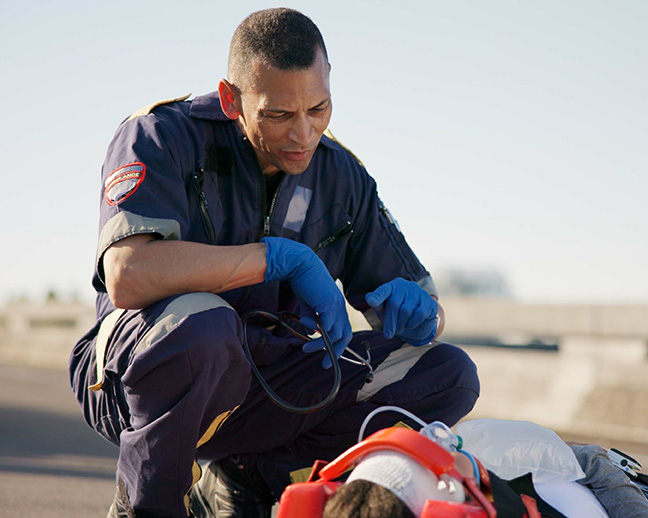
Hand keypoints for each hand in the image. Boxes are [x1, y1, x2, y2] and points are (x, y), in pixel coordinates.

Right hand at [262, 237, 351, 366]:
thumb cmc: (303, 282)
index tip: (327, 358)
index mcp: (337, 307)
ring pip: (335, 334)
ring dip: (320, 344)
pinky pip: (326, 325)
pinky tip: (304, 321)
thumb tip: (311, 333)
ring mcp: (337, 306)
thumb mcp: (308, 304)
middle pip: (345, 336)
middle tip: (324, 364)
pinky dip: (315, 328)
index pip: (343, 330)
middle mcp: (340, 307)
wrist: (300, 264)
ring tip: (306, 348)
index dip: (337, 346)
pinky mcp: (329, 304)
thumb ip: (311, 319)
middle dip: (335, 352)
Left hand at [365, 277, 438, 345]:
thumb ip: (377, 304)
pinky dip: (413, 323)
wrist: (418, 318)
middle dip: (390, 322)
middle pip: (394, 304)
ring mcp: (419, 292)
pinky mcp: (429, 302)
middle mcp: (405, 286)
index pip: (383, 291)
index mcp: (392, 286)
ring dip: (401, 324)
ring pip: (406, 310)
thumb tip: (370, 298)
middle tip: (388, 334)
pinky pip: (419, 314)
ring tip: (399, 329)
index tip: (371, 302)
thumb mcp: (385, 309)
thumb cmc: (397, 312)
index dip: (377, 297)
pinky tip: (410, 325)